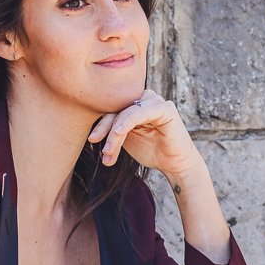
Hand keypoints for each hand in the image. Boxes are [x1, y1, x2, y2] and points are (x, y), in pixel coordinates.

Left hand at [88, 89, 202, 184]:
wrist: (175, 165)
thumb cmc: (152, 152)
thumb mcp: (127, 140)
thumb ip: (114, 130)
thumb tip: (90, 133)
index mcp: (135, 104)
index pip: (113, 108)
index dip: (101, 123)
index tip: (91, 140)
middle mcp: (145, 99)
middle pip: (117, 108)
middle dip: (105, 127)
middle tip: (95, 143)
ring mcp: (155, 102)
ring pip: (126, 112)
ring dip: (115, 132)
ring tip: (108, 150)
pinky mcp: (165, 108)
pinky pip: (140, 112)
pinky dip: (127, 122)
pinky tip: (118, 132)